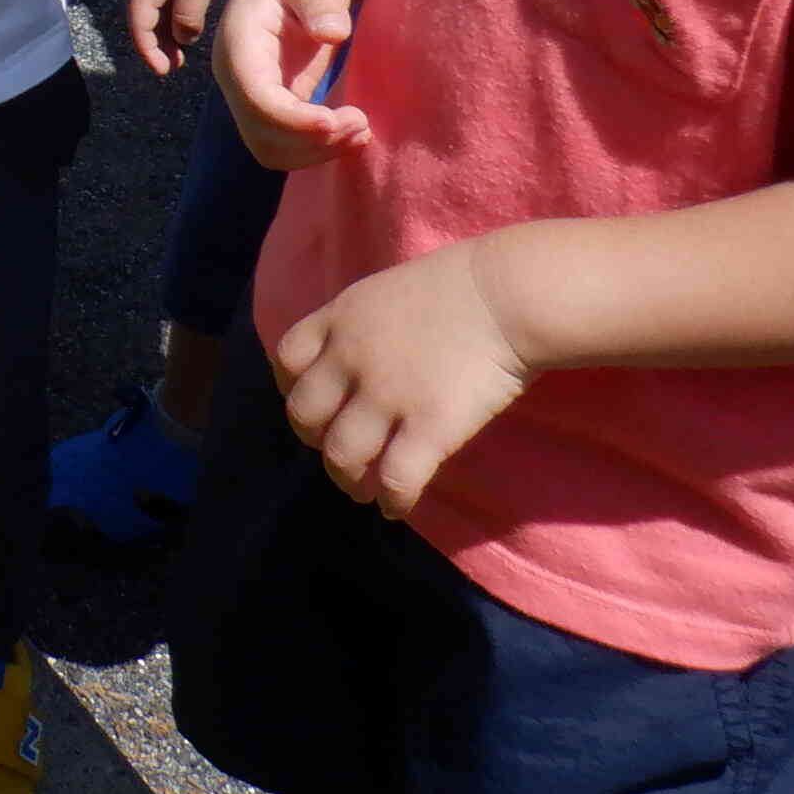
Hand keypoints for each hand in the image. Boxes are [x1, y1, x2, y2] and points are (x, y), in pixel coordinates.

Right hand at [127, 0, 242, 76]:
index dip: (149, 51)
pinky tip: (187, 29)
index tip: (163, 71)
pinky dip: (173, 19)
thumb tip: (181, 40)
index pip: (139, 25)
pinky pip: (166, 1)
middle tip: (173, 67)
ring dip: (165, 34)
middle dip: (155, 46)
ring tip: (180, 55)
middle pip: (143, 20)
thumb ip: (186, 17)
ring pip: (156, 12)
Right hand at [213, 0, 369, 169]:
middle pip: (260, 132)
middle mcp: (235, 73)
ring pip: (270, 148)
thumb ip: (321, 1)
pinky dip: (315, 149)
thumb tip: (332, 33)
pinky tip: (350, 133)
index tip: (337, 120)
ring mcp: (249, 91)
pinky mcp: (270, 102)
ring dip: (314, 151)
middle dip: (310, 140)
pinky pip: (284, 143)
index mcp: (238, 42)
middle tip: (360, 124)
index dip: (293, 119)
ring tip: (360, 131)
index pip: (255, 96)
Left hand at [276, 242, 532, 516]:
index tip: (316, 408)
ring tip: (363, 489)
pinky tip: (397, 506)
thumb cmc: (459, 286)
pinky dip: (392, 500)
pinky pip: (395, 480)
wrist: (506, 295)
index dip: (293, 389)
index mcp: (340, 319)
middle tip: (341, 451)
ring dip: (347, 479)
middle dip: (316, 440)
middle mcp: (351, 359)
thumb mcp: (386, 292)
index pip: (287, 359)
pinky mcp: (428, 428)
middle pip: (304, 414)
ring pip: (341, 455)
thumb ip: (361, 326)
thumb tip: (355, 361)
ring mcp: (386, 395)